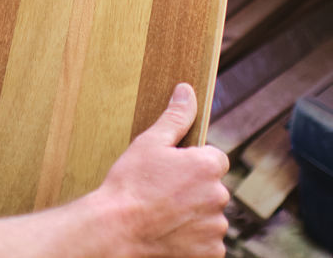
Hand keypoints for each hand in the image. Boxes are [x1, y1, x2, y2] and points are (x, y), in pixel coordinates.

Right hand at [96, 84, 229, 257]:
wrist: (114, 231)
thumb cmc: (129, 185)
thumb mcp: (149, 143)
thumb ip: (176, 117)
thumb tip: (187, 90)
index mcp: (208, 166)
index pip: (214, 159)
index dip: (192, 165)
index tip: (171, 174)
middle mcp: (218, 196)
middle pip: (212, 189)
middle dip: (194, 191)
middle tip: (163, 195)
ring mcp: (215, 228)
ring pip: (210, 216)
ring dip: (195, 217)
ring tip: (163, 216)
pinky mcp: (210, 254)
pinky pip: (209, 244)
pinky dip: (194, 241)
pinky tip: (171, 234)